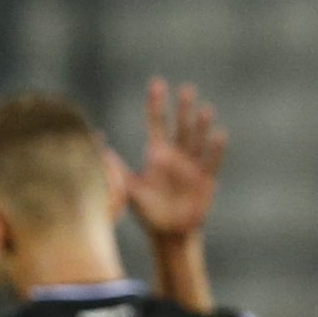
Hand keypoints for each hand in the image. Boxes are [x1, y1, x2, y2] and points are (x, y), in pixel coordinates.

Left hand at [120, 77, 226, 239]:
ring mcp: (192, 166)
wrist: (168, 233)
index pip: (156, 123)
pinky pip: (211, 162)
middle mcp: (177, 155)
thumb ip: (116, 169)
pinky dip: (215, 150)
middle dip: (183, 109)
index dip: (156, 104)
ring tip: (204, 110)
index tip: (157, 83)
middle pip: (180, 127)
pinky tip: (219, 135)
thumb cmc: (148, 211)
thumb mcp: (129, 189)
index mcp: (158, 153)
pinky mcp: (205, 179)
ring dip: (201, 126)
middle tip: (186, 89)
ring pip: (197, 140)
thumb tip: (98, 149)